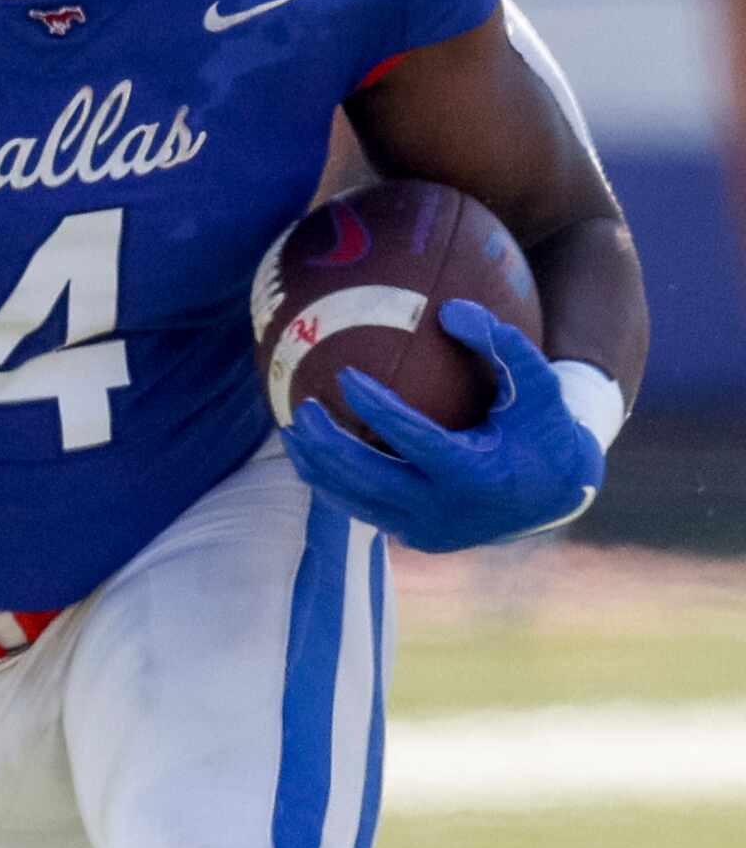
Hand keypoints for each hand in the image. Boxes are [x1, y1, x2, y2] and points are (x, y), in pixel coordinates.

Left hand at [280, 300, 603, 551]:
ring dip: (319, 468)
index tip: (345, 374)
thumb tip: (450, 308)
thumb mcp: (537, 385)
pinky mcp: (416, 539)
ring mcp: (429, 531)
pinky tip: (310, 452)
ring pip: (357, 501)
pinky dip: (333, 484)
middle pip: (371, 479)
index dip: (377, 408)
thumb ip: (501, 344)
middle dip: (329, 446)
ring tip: (291, 428)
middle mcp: (449, 511)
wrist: (555, 496)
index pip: (416, 441)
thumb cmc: (542, 428)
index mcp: (477, 475)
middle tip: (302, 407)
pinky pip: (363, 510)